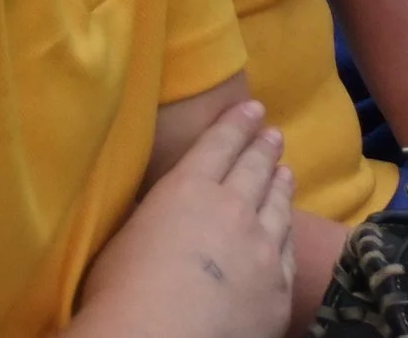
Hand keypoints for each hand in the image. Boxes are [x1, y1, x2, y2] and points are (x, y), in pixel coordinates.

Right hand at [77, 100, 295, 337]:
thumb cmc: (119, 298)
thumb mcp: (124, 241)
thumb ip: (153, 219)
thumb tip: (163, 212)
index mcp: (188, 190)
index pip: (218, 146)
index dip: (236, 125)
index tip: (252, 109)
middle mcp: (233, 208)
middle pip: (255, 169)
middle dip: (264, 148)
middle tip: (272, 134)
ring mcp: (262, 247)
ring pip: (278, 206)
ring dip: (281, 185)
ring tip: (285, 172)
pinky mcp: (279, 287)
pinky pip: (288, 251)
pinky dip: (288, 233)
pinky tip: (288, 230)